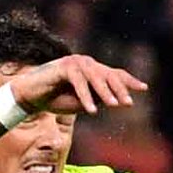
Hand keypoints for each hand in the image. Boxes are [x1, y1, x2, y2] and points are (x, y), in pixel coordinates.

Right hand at [10, 54, 147, 115]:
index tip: (143, 88)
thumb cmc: (54, 100)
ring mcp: (76, 63)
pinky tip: (91, 110)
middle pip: (109, 75)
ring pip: (96, 78)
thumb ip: (96, 100)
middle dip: (120, 89)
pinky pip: (79, 82)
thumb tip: (114, 100)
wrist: (29, 96)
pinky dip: (85, 97)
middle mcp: (87, 64)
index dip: (129, 81)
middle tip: (128, 103)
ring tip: (114, 105)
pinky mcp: (64, 66)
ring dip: (105, 93)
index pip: (114, 74)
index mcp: (92, 71)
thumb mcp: (80, 104)